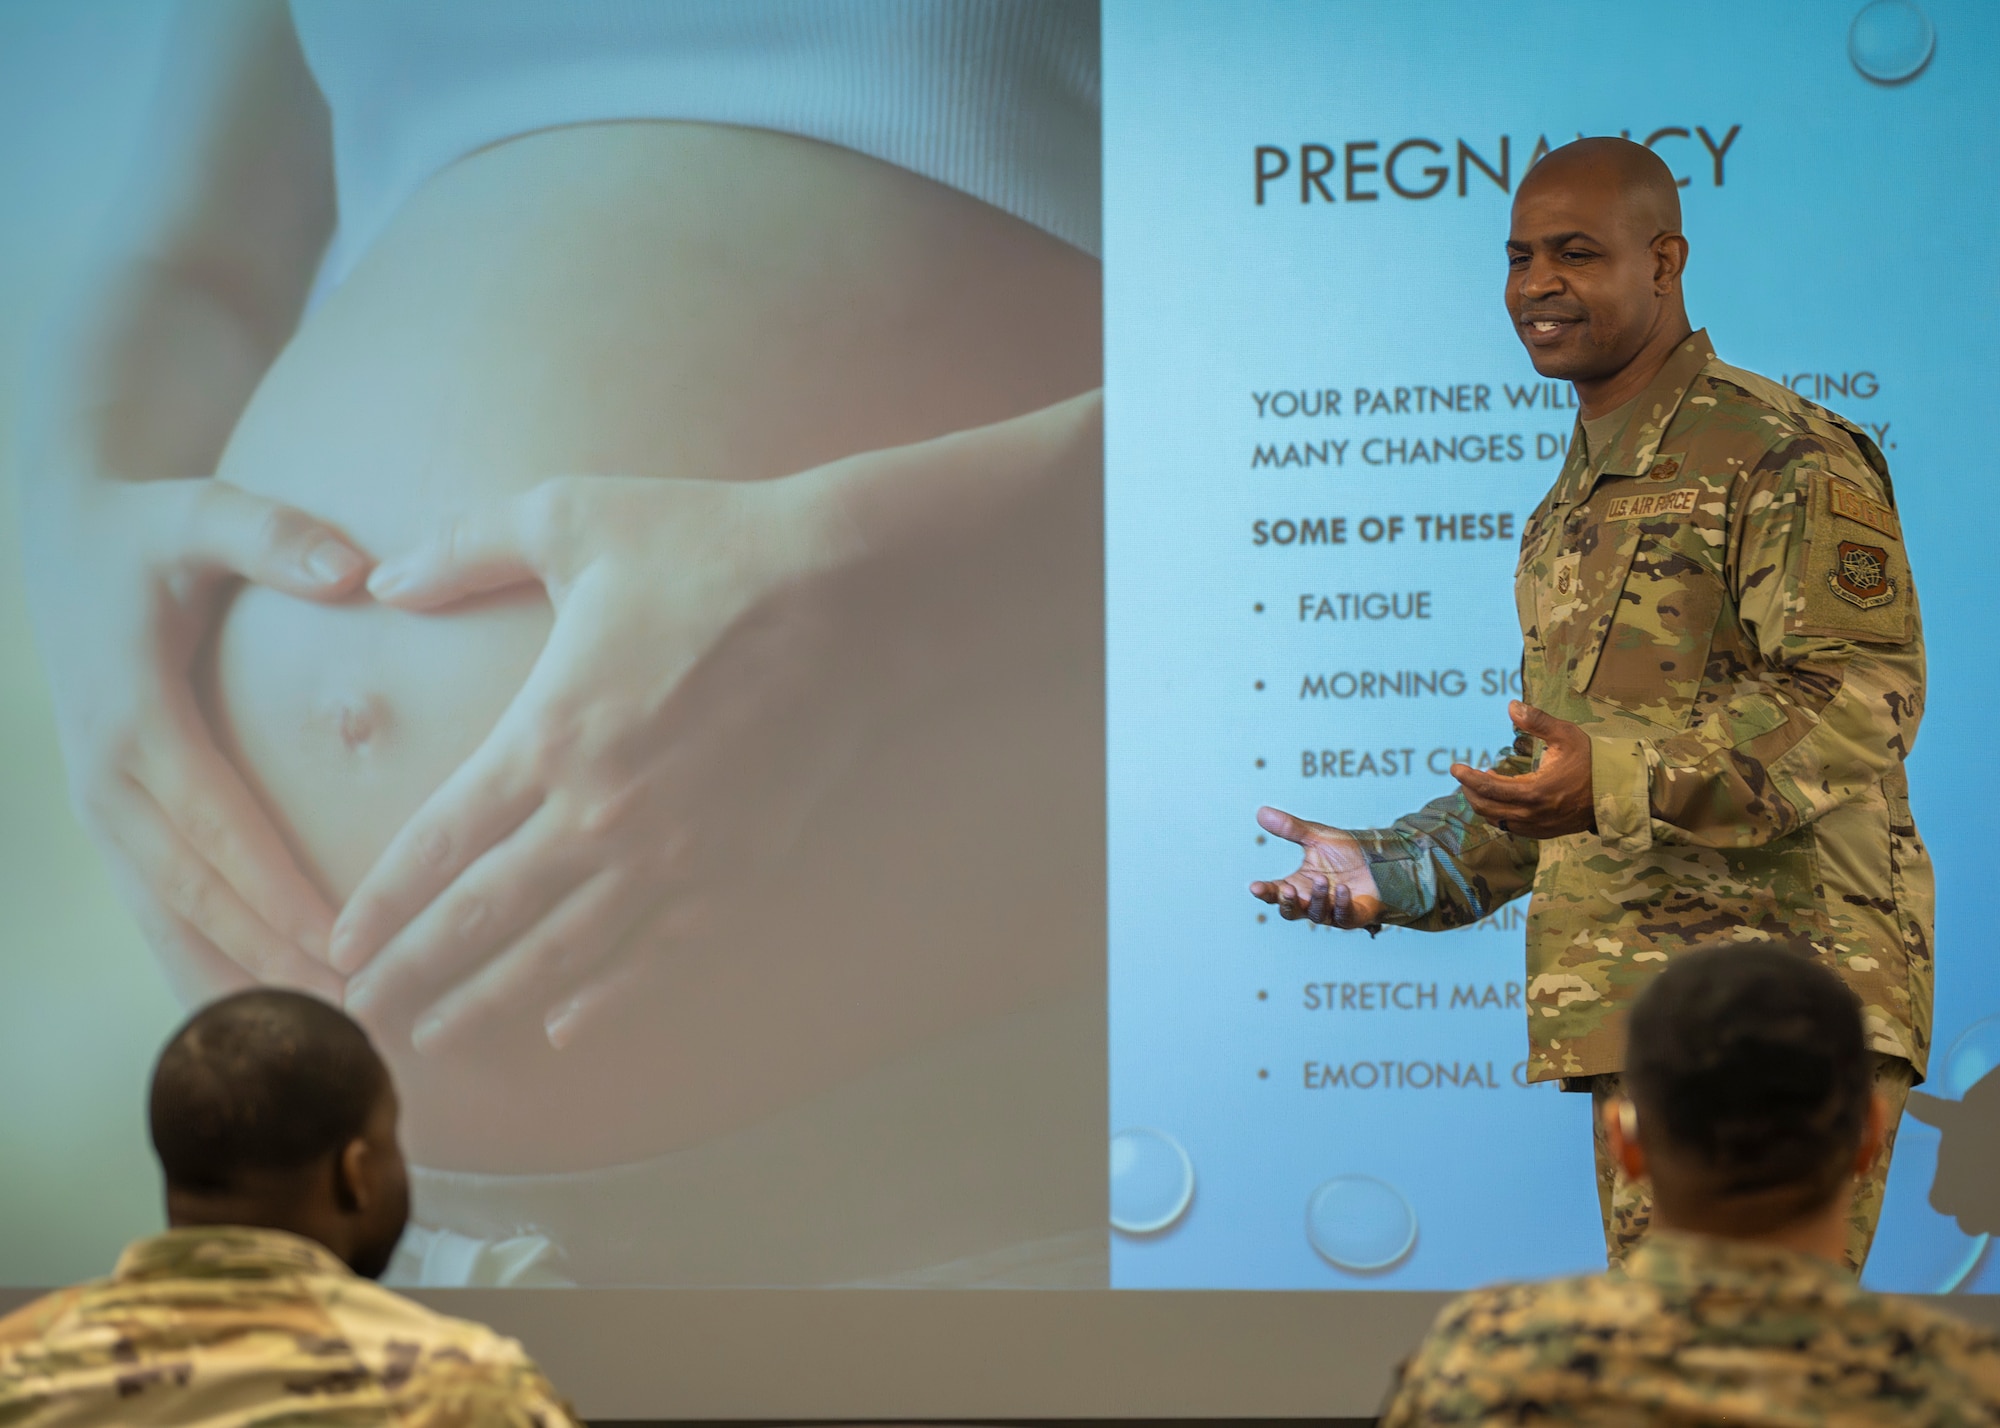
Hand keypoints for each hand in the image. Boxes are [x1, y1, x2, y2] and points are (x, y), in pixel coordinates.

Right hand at [21, 477, 369, 1002]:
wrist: (70, 536)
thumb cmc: (150, 530)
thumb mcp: (201, 512)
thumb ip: (275, 536)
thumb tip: (355, 570)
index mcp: (136, 725)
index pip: (221, 831)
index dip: (281, 895)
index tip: (346, 950)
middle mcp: (111, 787)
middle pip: (201, 900)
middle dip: (275, 968)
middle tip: (356, 1028)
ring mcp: (107, 816)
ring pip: (175, 926)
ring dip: (242, 991)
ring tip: (321, 1053)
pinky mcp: (119, 827)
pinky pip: (163, 917)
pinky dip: (208, 972)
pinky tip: (261, 1029)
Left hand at [334, 474, 873, 1052]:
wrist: (854, 594)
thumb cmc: (714, 546)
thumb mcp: (572, 517)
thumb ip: (466, 546)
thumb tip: (382, 577)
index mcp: (549, 734)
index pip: (439, 844)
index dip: (381, 904)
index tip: (337, 946)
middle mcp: (603, 813)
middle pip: (483, 918)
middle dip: (412, 974)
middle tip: (357, 1020)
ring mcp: (675, 853)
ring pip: (562, 954)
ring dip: (490, 1002)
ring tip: (434, 1039)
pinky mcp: (740, 868)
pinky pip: (659, 955)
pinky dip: (607, 999)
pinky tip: (564, 1028)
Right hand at [1248, 807, 1385, 927]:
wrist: (1382, 858)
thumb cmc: (1347, 851)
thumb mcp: (1317, 836)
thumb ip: (1290, 828)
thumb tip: (1261, 812)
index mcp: (1299, 884)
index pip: (1276, 892)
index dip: (1265, 892)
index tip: (1255, 887)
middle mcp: (1312, 901)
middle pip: (1290, 911)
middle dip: (1287, 902)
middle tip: (1286, 889)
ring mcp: (1332, 911)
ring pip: (1316, 915)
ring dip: (1317, 898)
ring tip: (1321, 879)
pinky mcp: (1353, 916)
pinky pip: (1343, 917)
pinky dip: (1341, 904)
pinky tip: (1342, 889)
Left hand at [1450, 700, 1595, 837]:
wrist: (1617, 792)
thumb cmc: (1591, 761)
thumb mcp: (1566, 735)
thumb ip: (1537, 721)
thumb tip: (1511, 706)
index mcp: (1535, 791)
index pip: (1489, 788)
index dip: (1468, 778)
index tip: (1455, 768)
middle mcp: (1532, 814)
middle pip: (1487, 807)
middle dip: (1470, 792)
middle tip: (1464, 776)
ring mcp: (1537, 826)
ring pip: (1497, 819)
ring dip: (1483, 804)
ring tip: (1479, 785)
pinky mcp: (1543, 832)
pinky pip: (1511, 827)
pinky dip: (1499, 814)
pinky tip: (1499, 799)